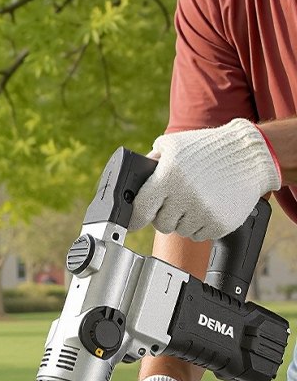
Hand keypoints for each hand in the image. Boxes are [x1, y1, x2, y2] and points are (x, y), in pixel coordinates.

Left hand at [132, 118, 279, 241]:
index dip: (134, 218)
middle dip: (165, 215)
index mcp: (168, 178)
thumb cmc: (208, 148)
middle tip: (176, 201)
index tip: (134, 221)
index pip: (140, 210)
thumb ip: (150, 162)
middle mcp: (184, 198)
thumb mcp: (173, 145)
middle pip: (161, 224)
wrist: (250, 154)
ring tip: (196, 199)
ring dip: (184, 220)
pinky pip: (200, 235)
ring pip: (180, 231)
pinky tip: (209, 206)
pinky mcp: (220, 224)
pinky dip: (202, 224)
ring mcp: (204, 213)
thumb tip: (131, 181)